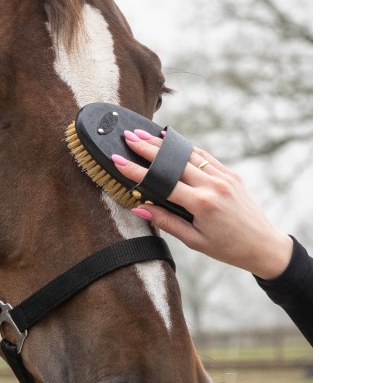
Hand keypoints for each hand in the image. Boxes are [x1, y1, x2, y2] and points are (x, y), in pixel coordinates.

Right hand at [114, 130, 293, 279]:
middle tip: (128, 136)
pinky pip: (204, 156)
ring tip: (144, 134)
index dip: (138, 171)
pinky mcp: (231, 173)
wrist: (263, 245)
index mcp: (202, 204)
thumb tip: (138, 206)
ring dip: (164, 143)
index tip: (118, 160)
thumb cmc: (228, 248)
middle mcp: (213, 185)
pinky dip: (186, 148)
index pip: (163, 183)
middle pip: (173, 161)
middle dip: (148, 147)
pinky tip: (170, 140)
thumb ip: (166, 221)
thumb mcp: (194, 241)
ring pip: (188, 154)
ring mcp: (224, 176)